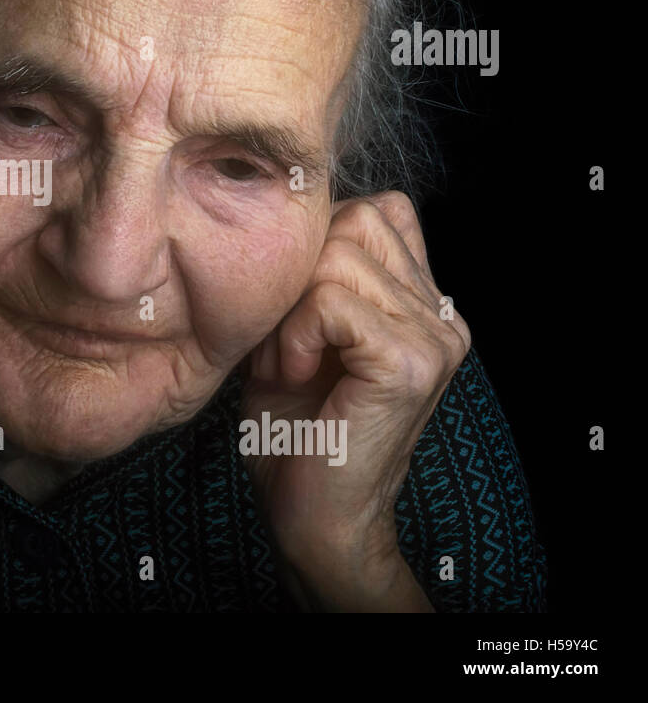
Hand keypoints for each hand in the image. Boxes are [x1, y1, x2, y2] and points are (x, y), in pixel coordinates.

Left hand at [240, 191, 470, 609]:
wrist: (315, 518)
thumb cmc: (295, 429)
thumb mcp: (296, 333)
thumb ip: (311, 276)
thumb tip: (289, 216)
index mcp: (424, 301)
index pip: (376, 211)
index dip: (317, 248)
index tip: (294, 314)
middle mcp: (442, 312)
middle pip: (355, 221)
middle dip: (299, 277)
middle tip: (287, 343)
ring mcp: (435, 336)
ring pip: (337, 256)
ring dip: (290, 312)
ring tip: (291, 365)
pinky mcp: (411, 362)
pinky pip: (330, 300)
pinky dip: (294, 335)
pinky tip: (296, 376)